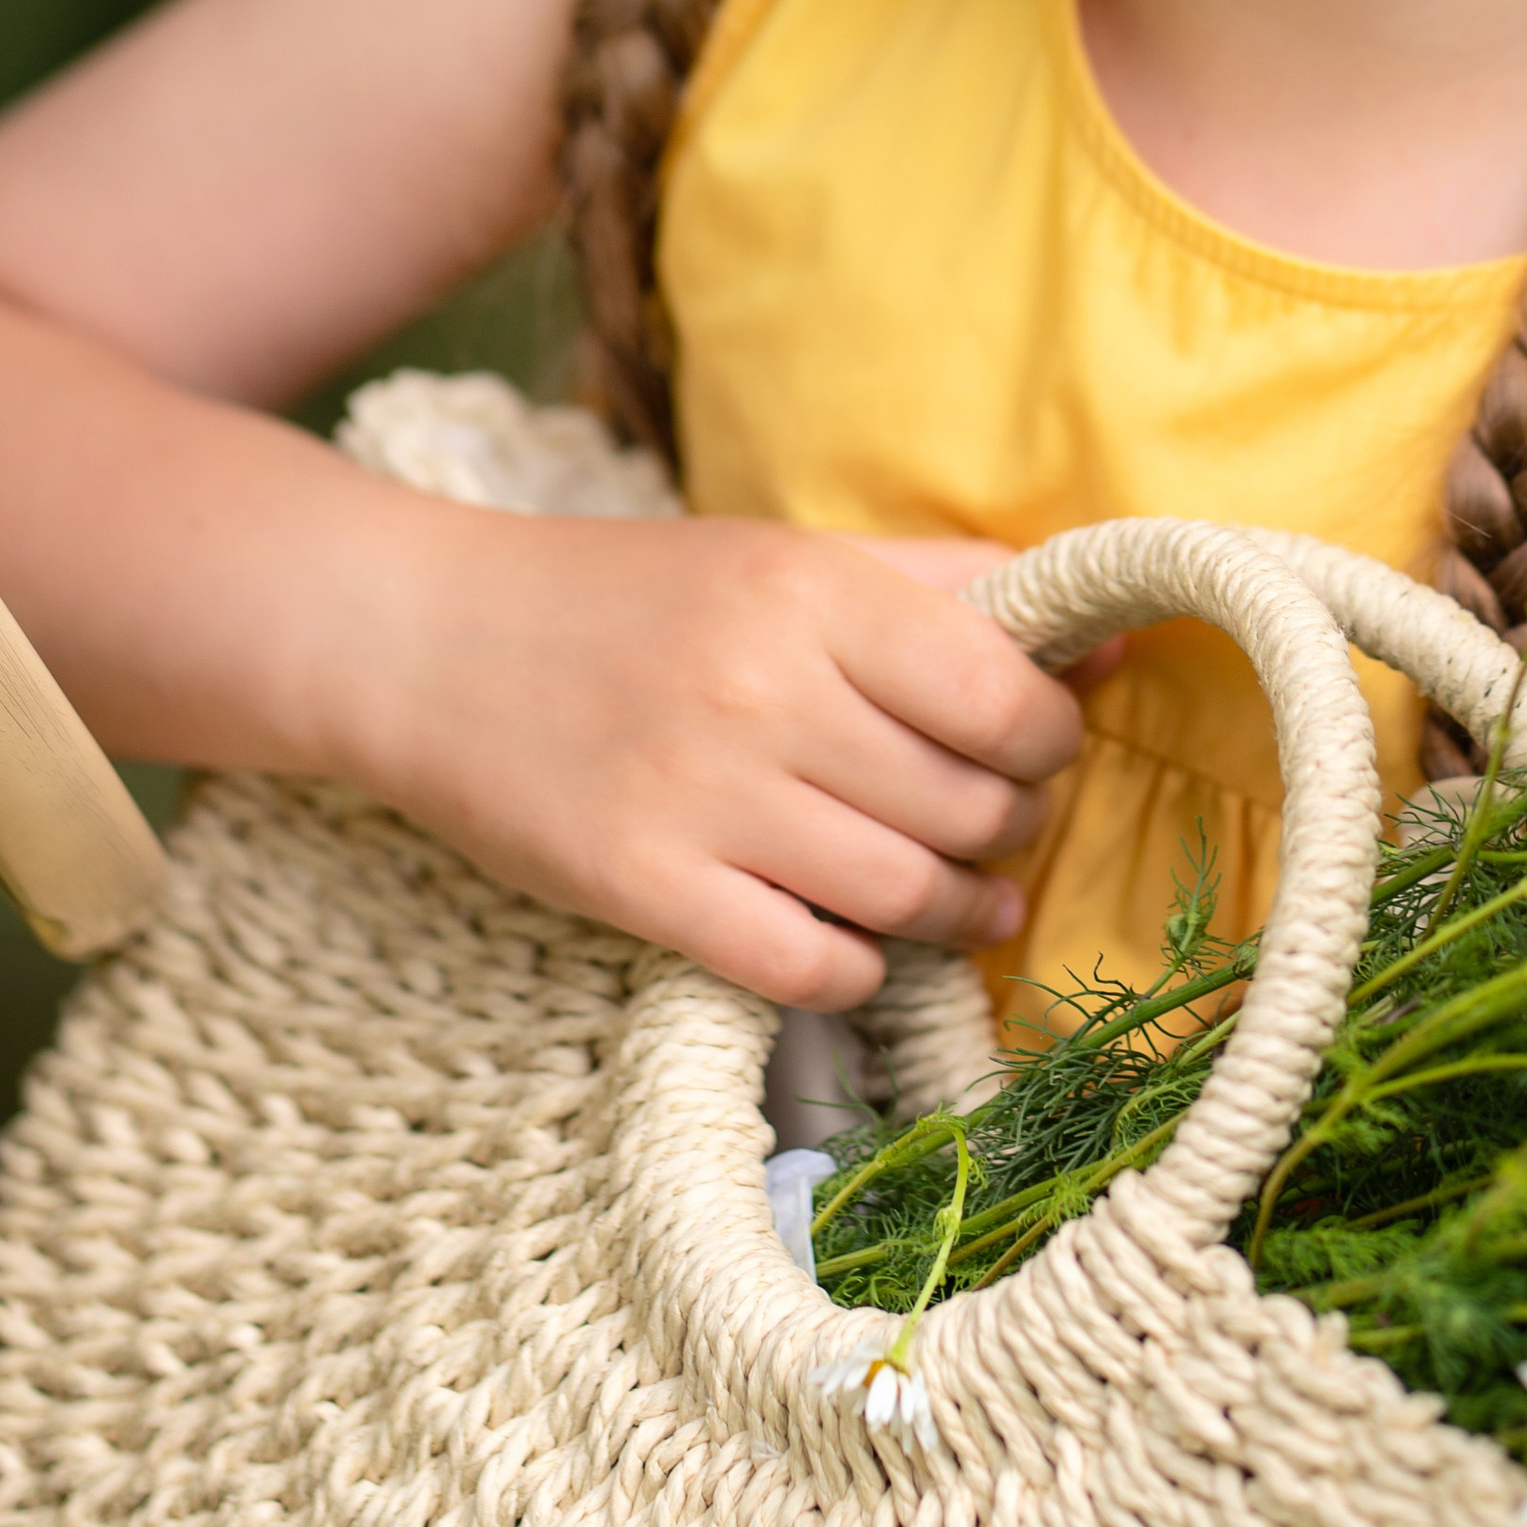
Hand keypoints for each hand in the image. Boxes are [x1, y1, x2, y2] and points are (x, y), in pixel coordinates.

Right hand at [340, 503, 1085, 1009]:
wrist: (425, 641)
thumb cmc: (628, 596)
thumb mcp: (786, 556)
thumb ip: (946, 589)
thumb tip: (1101, 643)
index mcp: (810, 592)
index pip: (1005, 696)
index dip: (1050, 738)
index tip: (1040, 747)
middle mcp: (763, 690)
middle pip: (965, 804)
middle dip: (1014, 828)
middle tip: (1007, 827)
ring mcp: (699, 797)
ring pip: (902, 892)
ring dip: (962, 911)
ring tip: (972, 901)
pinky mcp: (640, 888)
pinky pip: (805, 965)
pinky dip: (859, 969)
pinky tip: (867, 945)